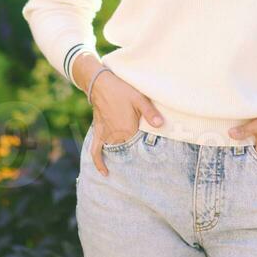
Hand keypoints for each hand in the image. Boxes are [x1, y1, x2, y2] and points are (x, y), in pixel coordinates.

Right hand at [73, 59, 163, 176]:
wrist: (101, 84)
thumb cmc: (122, 90)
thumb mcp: (140, 99)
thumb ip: (150, 113)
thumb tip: (161, 125)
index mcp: (128, 130)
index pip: (139, 146)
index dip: (146, 150)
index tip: (154, 158)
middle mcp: (117, 136)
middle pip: (128, 150)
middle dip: (135, 155)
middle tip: (146, 164)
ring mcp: (107, 135)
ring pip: (115, 152)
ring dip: (121, 159)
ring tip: (130, 168)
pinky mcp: (98, 132)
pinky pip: (95, 150)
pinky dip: (98, 162)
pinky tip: (104, 172)